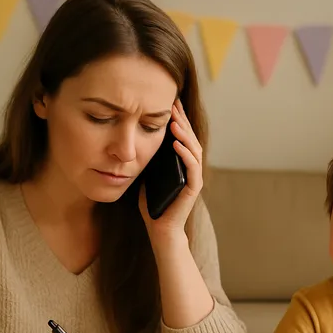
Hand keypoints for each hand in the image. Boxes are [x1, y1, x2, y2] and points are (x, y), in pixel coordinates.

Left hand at [139, 98, 203, 242]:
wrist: (160, 230)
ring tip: (174, 121)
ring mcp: (194, 178)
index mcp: (181, 164)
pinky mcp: (193, 188)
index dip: (177, 119)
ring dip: (184, 134)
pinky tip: (176, 143)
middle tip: (173, 104)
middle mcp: (191, 168)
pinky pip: (192, 167)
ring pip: (193, 150)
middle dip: (182, 120)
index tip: (170, 103)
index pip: (181, 137)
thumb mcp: (147, 176)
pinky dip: (184, 153)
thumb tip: (137, 142)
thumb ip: (148, 161)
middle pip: (190, 138)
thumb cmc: (153, 206)